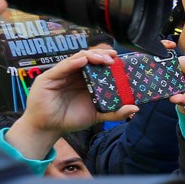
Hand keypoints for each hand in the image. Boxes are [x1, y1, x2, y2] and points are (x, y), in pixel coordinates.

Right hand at [7, 48, 137, 158]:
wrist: (49, 129)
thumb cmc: (71, 119)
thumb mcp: (97, 115)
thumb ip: (115, 112)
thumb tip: (135, 108)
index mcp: (84, 80)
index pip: (96, 64)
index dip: (106, 58)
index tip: (119, 58)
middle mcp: (73, 74)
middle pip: (88, 57)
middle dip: (101, 55)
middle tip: (113, 57)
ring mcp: (61, 74)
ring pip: (76, 58)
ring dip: (90, 56)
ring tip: (102, 59)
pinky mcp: (49, 77)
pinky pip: (62, 67)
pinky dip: (73, 62)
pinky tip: (83, 61)